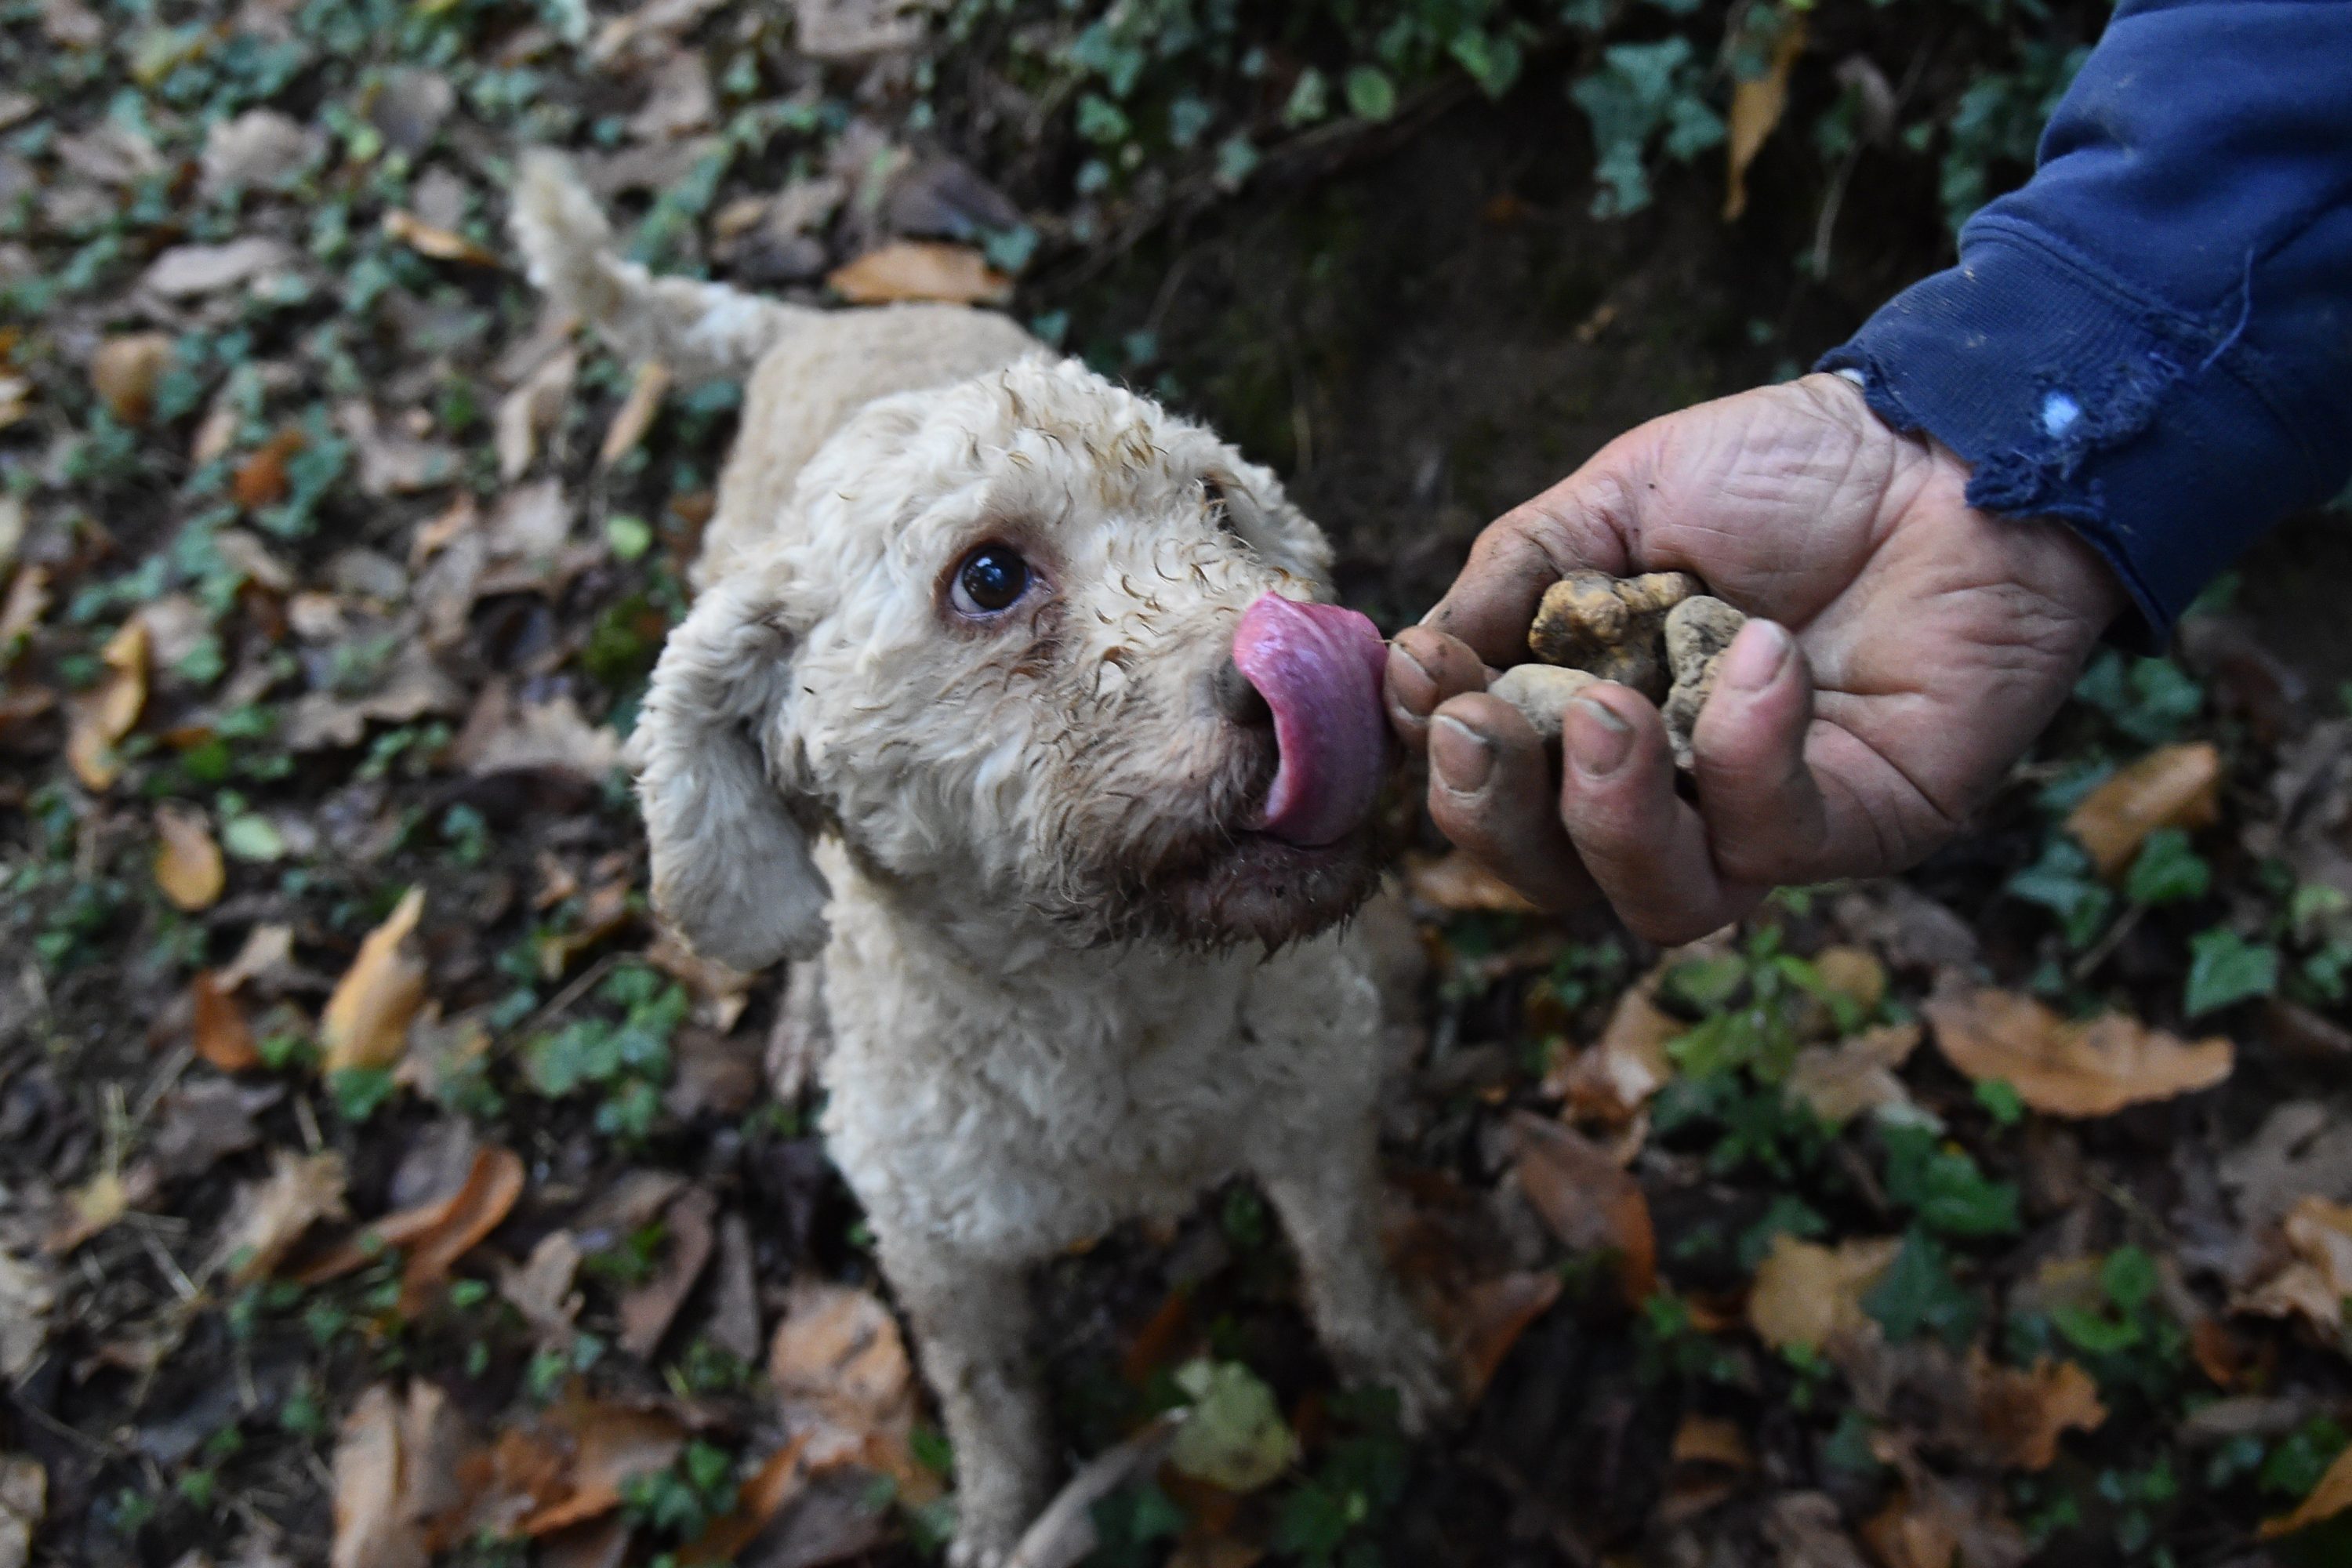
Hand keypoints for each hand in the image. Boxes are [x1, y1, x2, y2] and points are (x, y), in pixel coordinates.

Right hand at [1386, 374, 2125, 943]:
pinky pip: (1776, 839)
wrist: (1948, 442)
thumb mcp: (1617, 499)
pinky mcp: (1862, 826)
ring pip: (1657, 901)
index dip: (1444, 756)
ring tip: (1610, 713)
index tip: (1422, 674)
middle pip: (1555, 878)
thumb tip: (1408, 660)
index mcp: (1599, 721)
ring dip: (1607, 818)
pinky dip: (1749, 755)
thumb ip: (1516, 576)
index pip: (1498, 792)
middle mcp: (1672, 793)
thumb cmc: (1787, 468)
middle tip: (1479, 725)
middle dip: (1494, 814)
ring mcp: (1765, 822)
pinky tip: (1762, 657)